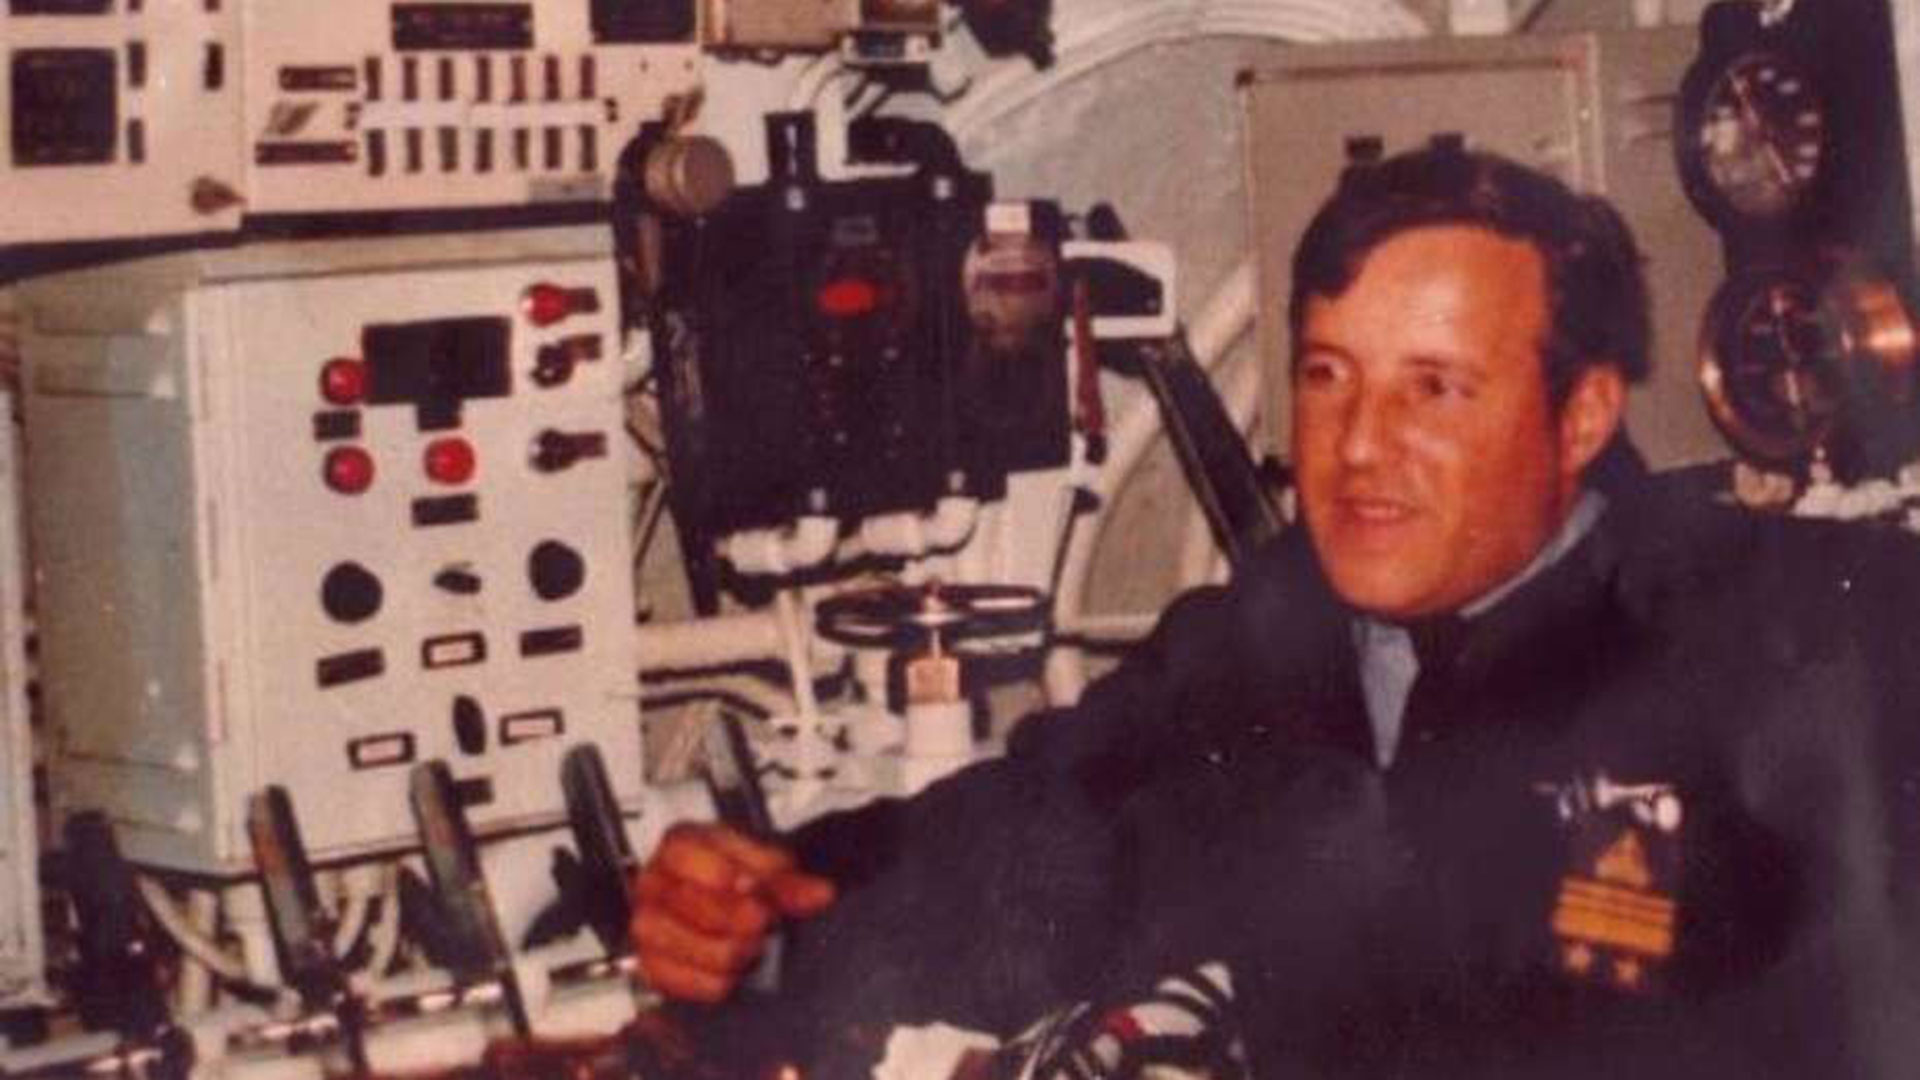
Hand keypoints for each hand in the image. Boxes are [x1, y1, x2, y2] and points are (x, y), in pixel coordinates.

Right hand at [631, 823, 836, 1002]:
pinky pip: (681, 982)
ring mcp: (647, 925)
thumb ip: (792, 881)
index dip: (724, 875)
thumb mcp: (770, 868)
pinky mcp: (650, 965)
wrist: (728, 904)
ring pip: (688, 946)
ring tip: (753, 945)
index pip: (686, 856)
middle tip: (764, 922)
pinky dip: (716, 981)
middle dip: (738, 918)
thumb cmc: (740, 877)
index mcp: (679, 845)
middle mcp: (654, 882)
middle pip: (690, 904)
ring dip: (732, 951)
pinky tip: (734, 969)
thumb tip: (819, 894)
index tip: (753, 888)